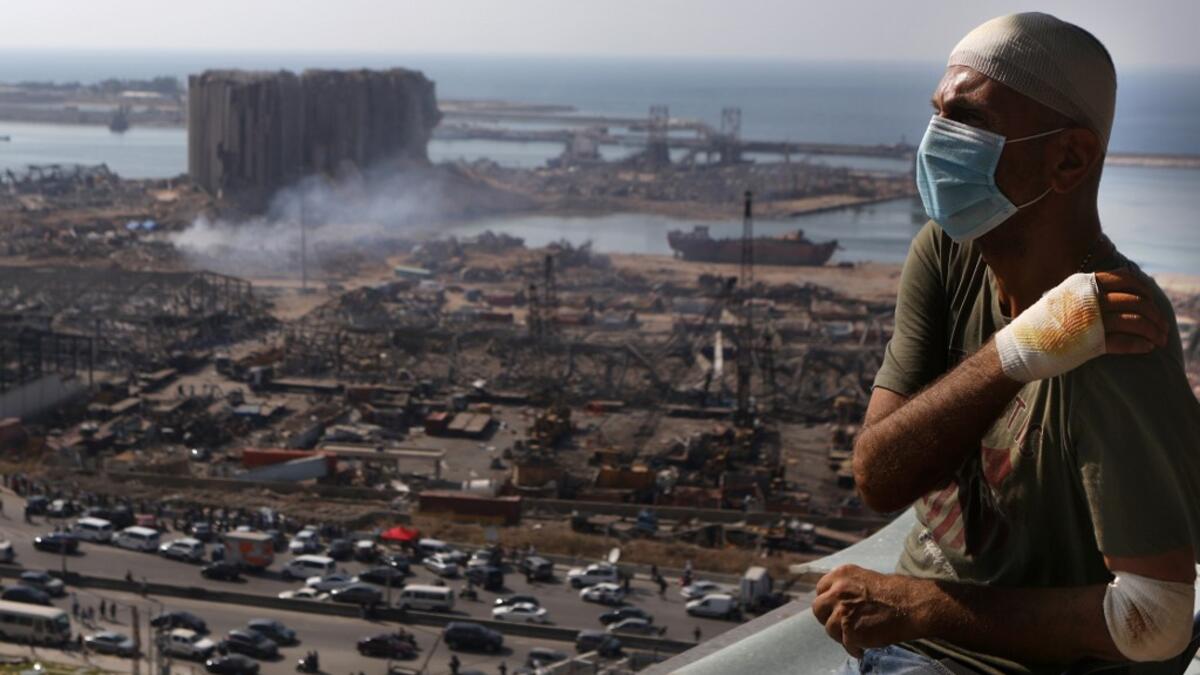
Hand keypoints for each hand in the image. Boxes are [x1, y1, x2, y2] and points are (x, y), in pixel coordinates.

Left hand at [811, 565, 925, 656]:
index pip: (821, 589)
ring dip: (841, 635)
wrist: (912, 605)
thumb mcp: (864, 579)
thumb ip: (846, 587)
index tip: (835, 608)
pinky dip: (853, 648)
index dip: (828, 601)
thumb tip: (835, 602)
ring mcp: (842, 611)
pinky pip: (845, 644)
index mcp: (841, 575)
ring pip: (829, 628)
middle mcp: (837, 591)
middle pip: (818, 608)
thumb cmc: (894, 592)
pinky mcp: (850, 631)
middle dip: (828, 617)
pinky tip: (862, 648)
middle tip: (841, 624)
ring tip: (855, 637)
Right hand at [995, 268, 1168, 381]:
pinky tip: (1148, 347)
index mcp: (1082, 285)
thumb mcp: (1060, 298)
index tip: (1149, 300)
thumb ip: (1083, 293)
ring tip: (1160, 338)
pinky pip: (1125, 342)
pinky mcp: (1091, 343)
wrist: (1019, 347)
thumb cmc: (1040, 325)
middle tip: (1161, 324)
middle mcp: (1089, 299)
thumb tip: (1109, 290)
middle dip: (1154, 313)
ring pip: (1135, 321)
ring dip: (1153, 330)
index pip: (1124, 279)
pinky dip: (1141, 344)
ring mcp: (1091, 321)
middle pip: (1135, 300)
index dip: (1142, 289)